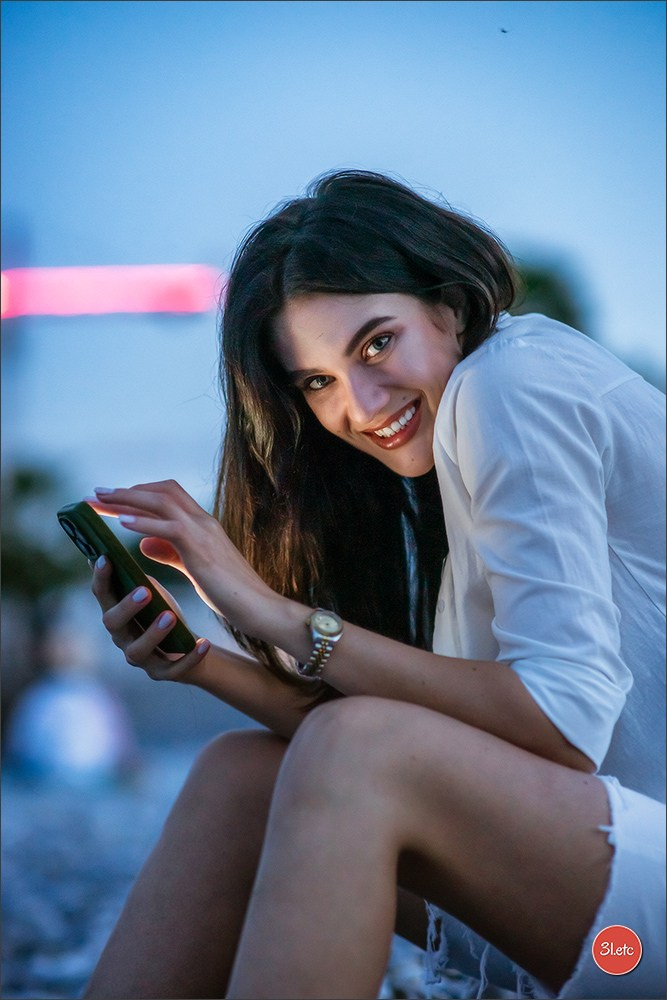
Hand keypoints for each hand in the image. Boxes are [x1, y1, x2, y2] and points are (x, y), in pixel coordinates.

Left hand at [88, 480, 278, 636]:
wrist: (259, 606)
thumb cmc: (231, 592)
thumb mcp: (194, 567)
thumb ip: (170, 551)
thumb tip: (143, 542)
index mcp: (203, 524)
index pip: (168, 495)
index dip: (138, 494)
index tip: (111, 499)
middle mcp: (203, 521)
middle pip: (161, 490)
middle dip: (126, 491)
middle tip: (95, 494)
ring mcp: (203, 531)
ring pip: (161, 500)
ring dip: (127, 498)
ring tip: (99, 500)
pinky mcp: (200, 547)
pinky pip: (168, 526)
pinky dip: (143, 522)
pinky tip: (122, 523)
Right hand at [90, 554, 210, 680]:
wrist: (187, 648)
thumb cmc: (163, 612)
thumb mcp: (150, 592)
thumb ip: (132, 575)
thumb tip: (112, 543)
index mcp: (116, 614)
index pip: (102, 595)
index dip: (101, 578)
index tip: (106, 558)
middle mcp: (122, 637)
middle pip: (113, 624)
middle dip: (127, 606)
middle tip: (144, 590)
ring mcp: (142, 659)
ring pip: (139, 650)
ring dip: (153, 633)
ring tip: (170, 616)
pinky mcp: (164, 674)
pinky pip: (175, 669)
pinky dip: (189, 657)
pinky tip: (203, 642)